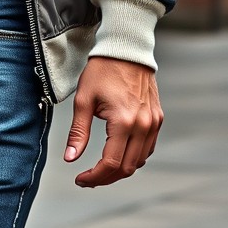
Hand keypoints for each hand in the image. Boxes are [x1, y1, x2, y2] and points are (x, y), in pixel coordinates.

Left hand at [64, 56, 162, 187]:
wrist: (125, 49)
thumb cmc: (102, 70)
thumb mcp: (84, 100)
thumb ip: (78, 132)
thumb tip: (70, 158)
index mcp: (124, 122)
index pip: (111, 163)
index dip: (95, 176)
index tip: (80, 179)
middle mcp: (144, 125)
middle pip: (128, 167)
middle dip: (107, 177)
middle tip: (88, 178)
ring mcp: (153, 122)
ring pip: (140, 160)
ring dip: (121, 169)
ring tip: (100, 169)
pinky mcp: (157, 118)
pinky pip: (148, 147)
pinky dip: (134, 156)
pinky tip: (118, 153)